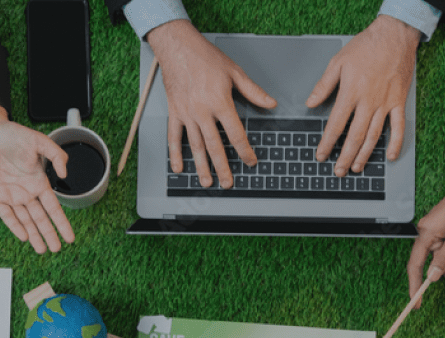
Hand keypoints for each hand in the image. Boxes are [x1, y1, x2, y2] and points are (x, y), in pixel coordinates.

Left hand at [0, 103, 74, 253]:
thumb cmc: (12, 134)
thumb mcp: (39, 141)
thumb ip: (56, 154)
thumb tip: (64, 173)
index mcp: (38, 182)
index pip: (53, 208)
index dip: (61, 223)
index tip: (70, 237)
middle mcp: (26, 192)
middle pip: (40, 218)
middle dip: (49, 234)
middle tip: (56, 249)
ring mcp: (10, 195)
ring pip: (25, 220)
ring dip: (34, 235)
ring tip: (42, 249)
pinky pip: (6, 214)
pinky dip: (14, 225)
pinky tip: (23, 236)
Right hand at [148, 20, 275, 188]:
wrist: (177, 47)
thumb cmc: (205, 57)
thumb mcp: (234, 72)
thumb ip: (253, 91)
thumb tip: (270, 103)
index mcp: (220, 103)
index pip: (236, 134)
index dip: (245, 151)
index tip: (251, 161)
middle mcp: (202, 112)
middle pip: (215, 146)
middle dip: (222, 167)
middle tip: (228, 183)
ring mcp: (187, 114)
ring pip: (195, 146)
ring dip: (201, 166)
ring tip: (207, 182)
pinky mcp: (175, 112)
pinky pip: (174, 137)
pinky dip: (175, 154)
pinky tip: (179, 168)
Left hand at [308, 15, 418, 176]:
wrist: (394, 35)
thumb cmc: (366, 46)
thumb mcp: (338, 62)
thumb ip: (324, 85)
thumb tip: (310, 103)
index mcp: (351, 92)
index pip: (336, 125)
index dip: (327, 143)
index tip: (321, 155)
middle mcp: (368, 101)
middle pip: (354, 136)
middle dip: (344, 156)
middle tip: (338, 170)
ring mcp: (385, 104)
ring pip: (374, 136)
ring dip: (364, 154)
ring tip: (356, 167)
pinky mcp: (399, 102)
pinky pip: (398, 127)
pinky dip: (395, 144)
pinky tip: (389, 156)